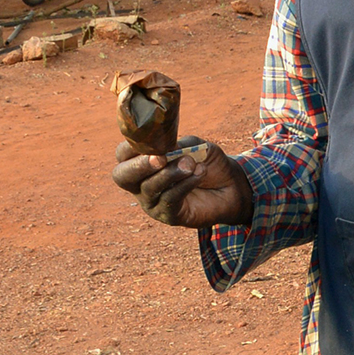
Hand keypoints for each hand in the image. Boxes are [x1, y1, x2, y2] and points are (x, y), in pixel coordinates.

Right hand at [112, 137, 253, 228]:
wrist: (231, 185)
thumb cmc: (205, 161)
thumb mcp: (193, 145)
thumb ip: (177, 144)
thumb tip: (165, 146)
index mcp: (141, 162)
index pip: (123, 155)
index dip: (131, 146)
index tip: (150, 139)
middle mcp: (140, 184)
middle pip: (122, 176)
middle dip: (139, 165)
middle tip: (160, 158)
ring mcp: (151, 202)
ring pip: (150, 188)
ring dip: (171, 173)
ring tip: (191, 163)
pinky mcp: (167, 216)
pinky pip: (169, 200)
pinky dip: (184, 185)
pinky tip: (198, 173)